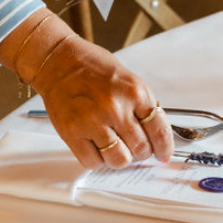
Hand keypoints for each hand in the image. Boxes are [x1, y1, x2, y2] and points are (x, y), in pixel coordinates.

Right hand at [34, 32, 175, 168]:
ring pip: (119, 160)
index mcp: (135, 92)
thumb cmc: (92, 67)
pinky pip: (93, 162)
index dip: (164, 147)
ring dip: (119, 158)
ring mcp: (93, 121)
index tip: (163, 153)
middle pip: (141, 149)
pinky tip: (96, 146)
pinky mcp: (72, 133)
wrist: (58, 60)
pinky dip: (97, 159)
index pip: (159, 131)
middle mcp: (116, 107)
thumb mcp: (128, 79)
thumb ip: (141, 107)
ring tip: (114, 146)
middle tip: (134, 146)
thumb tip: (155, 135)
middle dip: (141, 152)